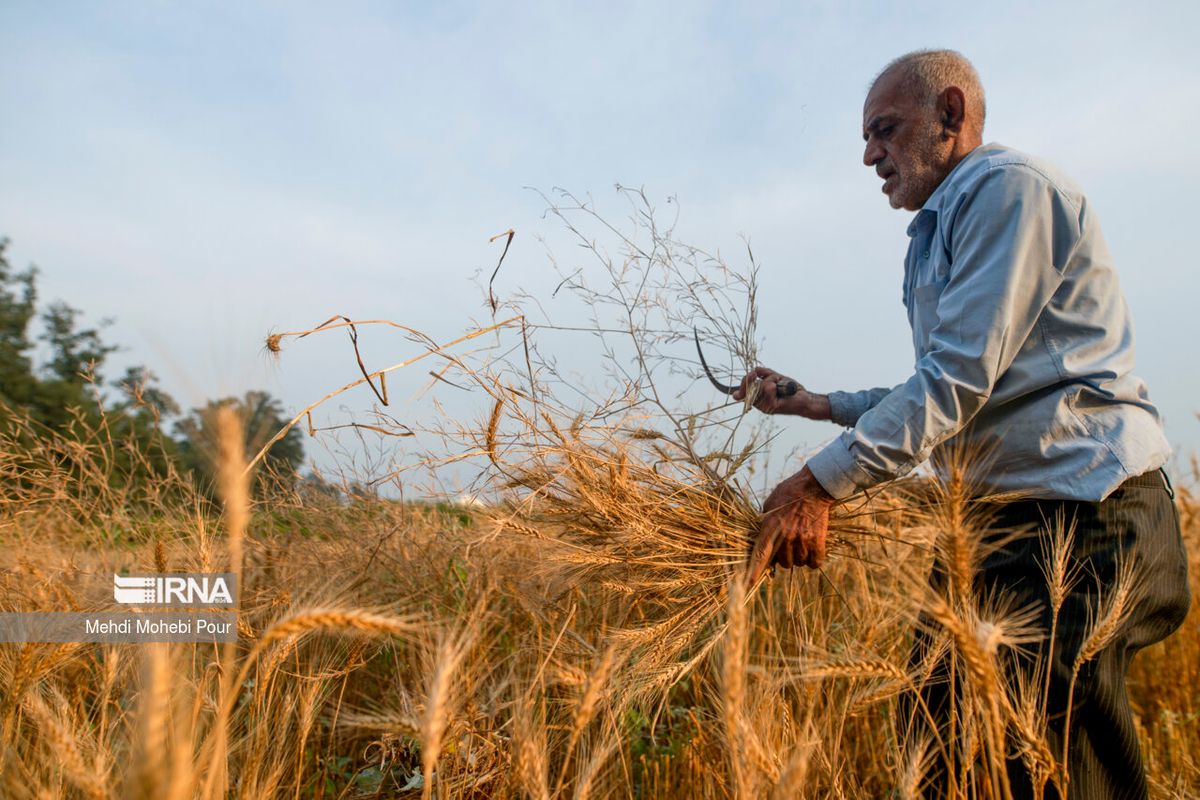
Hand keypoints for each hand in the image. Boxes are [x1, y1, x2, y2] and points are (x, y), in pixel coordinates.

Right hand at [731, 367, 830, 419]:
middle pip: (748, 387)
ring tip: (780, 385)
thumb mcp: (776, 378)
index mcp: (758, 398)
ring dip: (772, 380)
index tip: (750, 375)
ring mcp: (764, 407)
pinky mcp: (771, 407)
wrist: (805, 400)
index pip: (742, 393)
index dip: (742, 384)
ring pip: (760, 385)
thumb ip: (764, 373)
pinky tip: (783, 390)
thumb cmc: (791, 390)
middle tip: (764, 377)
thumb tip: (754, 369)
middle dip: (755, 378)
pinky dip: (776, 384)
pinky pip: (768, 388)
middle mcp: (759, 404)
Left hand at [748, 466, 834, 582]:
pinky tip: (814, 550)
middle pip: (783, 563)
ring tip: (802, 540)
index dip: (753, 571)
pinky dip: (814, 560)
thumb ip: (765, 524)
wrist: (813, 487)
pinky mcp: (817, 541)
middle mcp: (785, 536)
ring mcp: (801, 539)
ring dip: (800, 557)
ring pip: (799, 563)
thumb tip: (762, 541)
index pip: (759, 554)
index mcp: (770, 527)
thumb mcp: (769, 505)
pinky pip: (815, 562)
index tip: (748, 585)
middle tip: (790, 544)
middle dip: (785, 558)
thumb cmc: (789, 493)